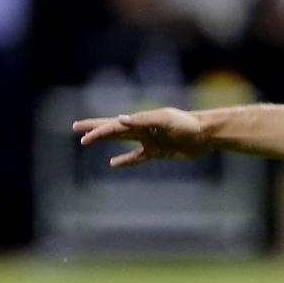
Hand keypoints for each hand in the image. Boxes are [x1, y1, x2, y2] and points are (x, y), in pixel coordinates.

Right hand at [72, 108, 211, 167]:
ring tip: (88, 141)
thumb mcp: (166, 120)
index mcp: (141, 120)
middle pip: (113, 129)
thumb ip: (143, 120)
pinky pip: (136, 157)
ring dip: (105, 141)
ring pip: (121, 141)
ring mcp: (149, 140)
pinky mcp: (158, 152)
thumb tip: (120, 119)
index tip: (83, 136)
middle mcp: (142, 129)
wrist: (208, 134)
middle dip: (94, 129)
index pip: (114, 125)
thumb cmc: (188, 125)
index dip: (98, 130)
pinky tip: (113, 163)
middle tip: (75, 128)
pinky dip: (124, 161)